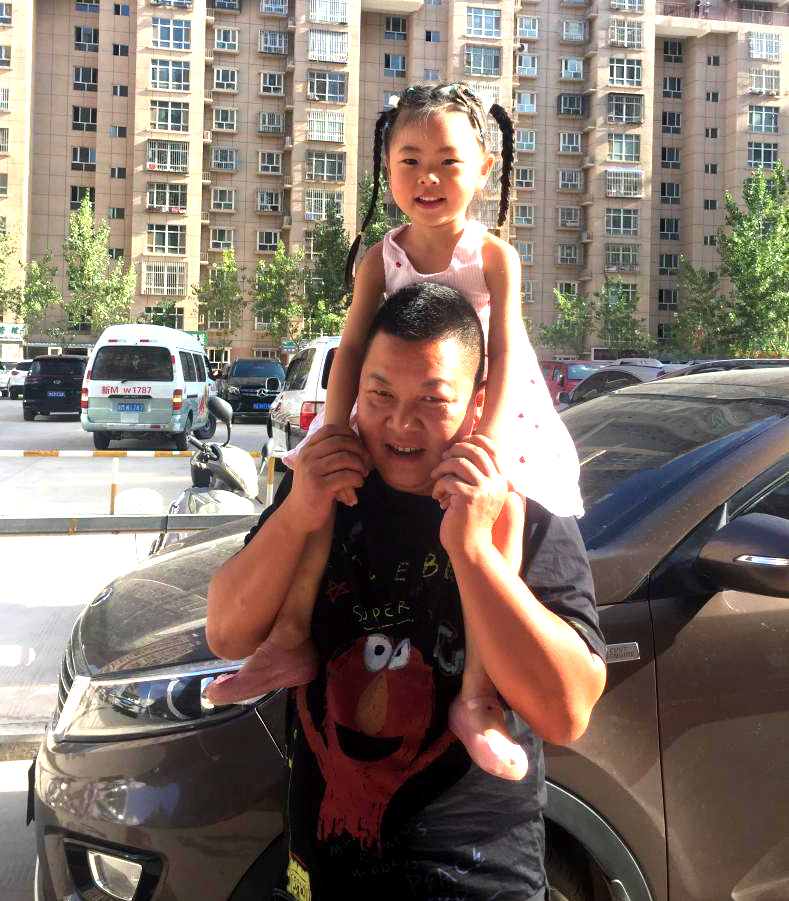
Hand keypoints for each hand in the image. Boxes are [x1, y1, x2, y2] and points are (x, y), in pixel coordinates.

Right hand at [286, 425, 370, 531]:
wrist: (299, 514)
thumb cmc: (313, 488)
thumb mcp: (313, 465)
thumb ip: (326, 452)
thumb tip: (355, 439)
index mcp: (307, 449)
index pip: (330, 429)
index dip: (349, 433)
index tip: (358, 444)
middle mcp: (307, 457)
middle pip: (340, 442)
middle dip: (359, 449)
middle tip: (366, 461)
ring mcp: (312, 471)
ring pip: (345, 458)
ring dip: (360, 465)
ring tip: (363, 473)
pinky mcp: (320, 486)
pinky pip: (346, 476)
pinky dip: (358, 478)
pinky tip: (359, 483)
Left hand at [430, 434, 508, 556]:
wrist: (471, 547)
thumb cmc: (471, 521)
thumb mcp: (480, 496)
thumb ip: (477, 475)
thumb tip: (462, 449)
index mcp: (501, 481)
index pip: (492, 448)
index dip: (474, 440)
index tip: (458, 444)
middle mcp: (496, 483)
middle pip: (475, 451)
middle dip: (455, 450)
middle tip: (442, 459)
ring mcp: (485, 489)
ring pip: (459, 463)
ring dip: (442, 468)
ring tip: (435, 478)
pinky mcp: (469, 496)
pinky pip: (448, 480)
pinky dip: (439, 486)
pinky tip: (437, 497)